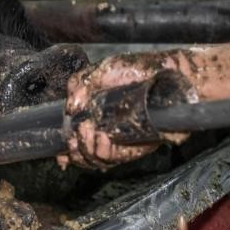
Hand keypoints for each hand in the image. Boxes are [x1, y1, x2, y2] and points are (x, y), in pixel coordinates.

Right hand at [57, 52, 197, 169]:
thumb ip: (79, 85)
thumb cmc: (138, 69)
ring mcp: (122, 140)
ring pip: (98, 161)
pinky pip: (118, 159)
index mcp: (94, 116)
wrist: (169, 72)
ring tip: (88, 134)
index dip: (65, 150)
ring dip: (87, 151)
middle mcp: (106, 131)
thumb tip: (70, 109)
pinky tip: (102, 138)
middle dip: (74, 150)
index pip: (75, 140)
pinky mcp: (139, 145)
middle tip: (75, 135)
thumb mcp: (102, 71)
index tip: (59, 152)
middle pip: (83, 155)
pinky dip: (105, 152)